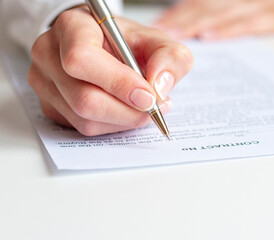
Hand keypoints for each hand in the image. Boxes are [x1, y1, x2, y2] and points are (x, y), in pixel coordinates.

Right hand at [28, 6, 192, 135]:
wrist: (103, 47)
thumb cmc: (125, 42)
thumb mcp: (156, 40)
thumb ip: (170, 57)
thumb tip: (160, 87)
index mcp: (72, 27)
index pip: (82, 59)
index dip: (118, 83)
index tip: (148, 96)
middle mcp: (49, 54)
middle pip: (84, 99)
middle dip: (127, 111)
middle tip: (154, 107)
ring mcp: (44, 82)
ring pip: (85, 119)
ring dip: (123, 120)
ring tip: (143, 108)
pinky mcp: (50, 105)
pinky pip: (82, 128)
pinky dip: (111, 125)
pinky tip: (124, 110)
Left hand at [154, 0, 273, 39]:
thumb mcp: (255, 1)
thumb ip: (230, 7)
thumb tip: (205, 22)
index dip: (180, 10)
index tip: (161, 22)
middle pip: (207, 4)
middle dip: (181, 18)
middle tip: (158, 31)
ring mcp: (264, 3)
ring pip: (223, 12)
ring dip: (196, 23)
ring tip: (174, 35)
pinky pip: (250, 23)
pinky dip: (228, 30)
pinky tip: (210, 37)